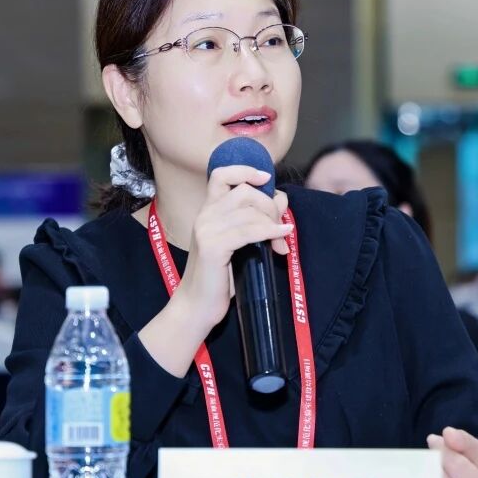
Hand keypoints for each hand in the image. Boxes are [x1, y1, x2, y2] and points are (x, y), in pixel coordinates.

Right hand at [173, 164, 290, 335]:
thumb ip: (255, 221)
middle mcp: (205, 216)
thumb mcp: (239, 244)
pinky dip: (270, 232)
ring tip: (281, 242)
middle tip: (281, 228)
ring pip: (250, 211)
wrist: (197, 307)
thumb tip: (281, 200)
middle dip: (270, 206)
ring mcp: (207, 230)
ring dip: (273, 223)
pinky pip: (249, 231)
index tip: (267, 178)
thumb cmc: (219, 277)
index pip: (221, 175)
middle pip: (245, 191)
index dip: (246, 170)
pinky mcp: (213, 247)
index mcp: (208, 211)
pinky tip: (281, 238)